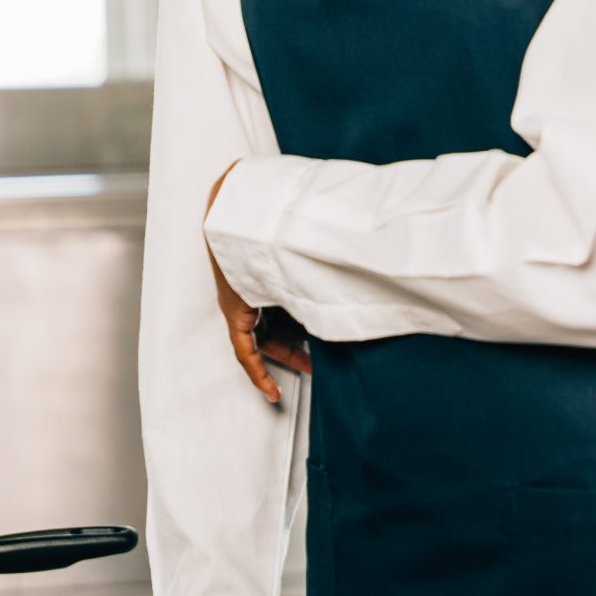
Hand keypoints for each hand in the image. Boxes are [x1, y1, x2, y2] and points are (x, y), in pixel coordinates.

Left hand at [205, 161, 311, 405]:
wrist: (243, 204)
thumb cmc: (279, 209)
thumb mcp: (308, 231)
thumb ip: (326, 234)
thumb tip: (362, 225)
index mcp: (269, 267)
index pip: (285, 300)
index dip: (303, 318)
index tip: (320, 331)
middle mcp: (254, 285)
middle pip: (277, 322)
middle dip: (298, 343)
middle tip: (319, 357)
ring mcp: (241, 298)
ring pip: (265, 337)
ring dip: (285, 356)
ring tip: (309, 370)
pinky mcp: (234, 312)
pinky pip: (244, 351)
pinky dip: (257, 372)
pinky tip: (271, 391)